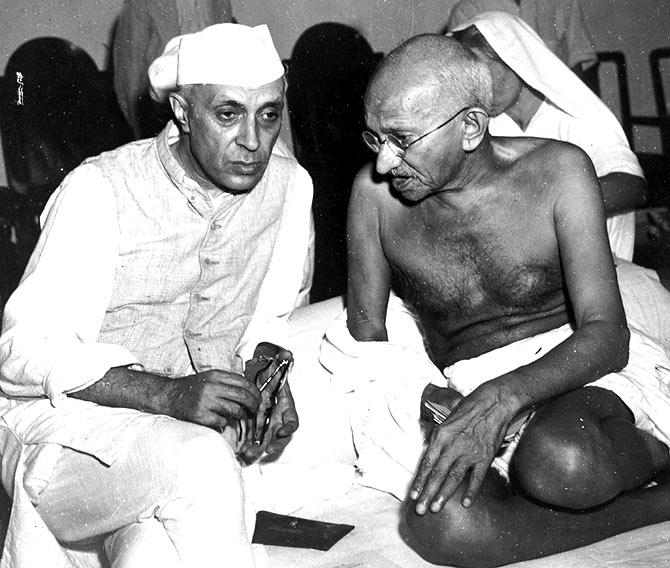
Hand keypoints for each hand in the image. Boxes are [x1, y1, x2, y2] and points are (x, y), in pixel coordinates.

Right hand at [165, 369, 259, 429]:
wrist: (169, 396)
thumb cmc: (192, 388)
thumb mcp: (210, 378)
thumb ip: (228, 382)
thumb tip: (251, 392)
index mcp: (216, 375)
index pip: (244, 382)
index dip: (255, 392)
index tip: (258, 398)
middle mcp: (211, 387)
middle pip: (243, 396)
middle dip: (253, 405)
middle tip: (254, 410)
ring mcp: (205, 402)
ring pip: (235, 411)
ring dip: (238, 415)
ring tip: (233, 415)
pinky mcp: (200, 416)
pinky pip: (222, 422)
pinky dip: (222, 423)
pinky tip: (216, 420)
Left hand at [240, 343, 298, 461]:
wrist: (259, 376)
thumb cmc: (270, 373)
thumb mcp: (276, 365)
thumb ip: (282, 359)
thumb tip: (287, 354)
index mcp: (286, 406)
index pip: (293, 420)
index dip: (289, 427)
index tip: (282, 431)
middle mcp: (279, 418)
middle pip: (281, 437)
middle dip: (276, 444)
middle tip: (267, 449)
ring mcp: (268, 424)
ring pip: (267, 441)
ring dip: (259, 448)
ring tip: (249, 453)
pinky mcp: (256, 426)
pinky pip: (254, 439)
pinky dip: (249, 446)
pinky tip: (240, 450)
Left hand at [410, 384, 515, 513]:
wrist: (493, 403)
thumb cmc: (468, 410)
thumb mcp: (447, 421)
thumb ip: (438, 440)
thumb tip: (430, 458)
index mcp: (441, 435)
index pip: (427, 462)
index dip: (419, 480)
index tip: (412, 494)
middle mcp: (453, 444)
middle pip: (437, 473)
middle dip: (427, 493)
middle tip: (419, 509)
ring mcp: (470, 452)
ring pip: (453, 477)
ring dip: (443, 495)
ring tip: (435, 508)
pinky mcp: (485, 456)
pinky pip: (477, 477)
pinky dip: (471, 491)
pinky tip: (466, 504)